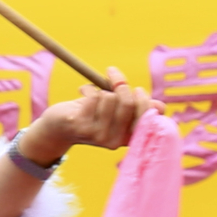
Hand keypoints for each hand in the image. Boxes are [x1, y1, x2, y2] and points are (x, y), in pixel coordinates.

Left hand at [22, 69, 153, 163]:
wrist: (57, 127)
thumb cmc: (92, 115)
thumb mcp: (117, 112)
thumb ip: (137, 109)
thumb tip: (159, 108)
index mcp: (127, 138)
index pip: (148, 115)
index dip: (143, 98)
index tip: (136, 88)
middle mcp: (114, 141)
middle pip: (128, 102)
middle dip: (121, 84)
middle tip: (112, 74)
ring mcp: (97, 135)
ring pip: (110, 97)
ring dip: (101, 90)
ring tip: (92, 95)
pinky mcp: (80, 126)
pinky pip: (94, 96)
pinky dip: (88, 89)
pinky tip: (82, 94)